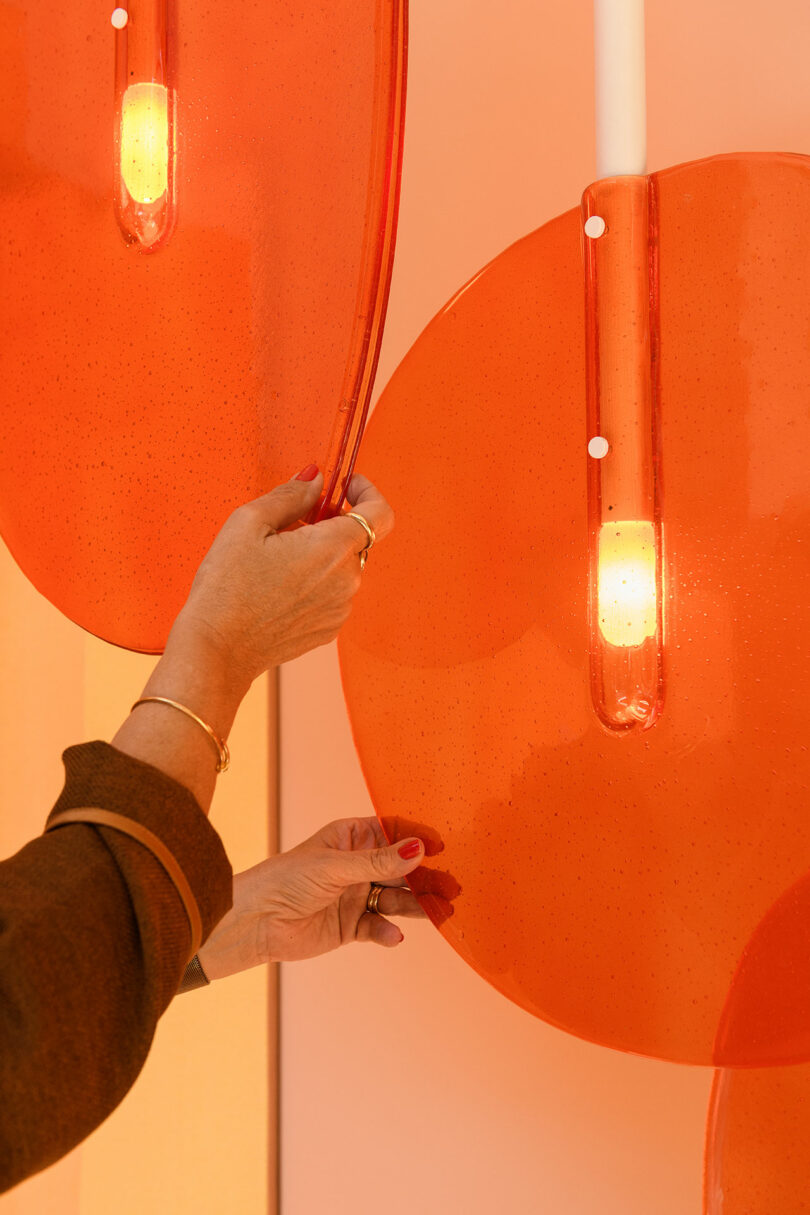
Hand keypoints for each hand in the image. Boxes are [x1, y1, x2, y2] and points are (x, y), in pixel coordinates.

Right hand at [168, 468, 394, 694]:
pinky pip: (333, 594)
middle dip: (330, 524)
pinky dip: (316, 582)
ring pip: (342, 567)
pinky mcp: (329, 629)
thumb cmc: (226, 587)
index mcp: (333, 549)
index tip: (346, 486)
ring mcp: (340, 609)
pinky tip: (279, 587)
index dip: (368, 493)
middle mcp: (347, 581)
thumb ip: (291, 495)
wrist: (216, 649)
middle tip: (290, 524)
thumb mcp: (249, 522)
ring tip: (276, 560)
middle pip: (356, 540)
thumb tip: (315, 479)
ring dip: (321, 555)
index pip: (380, 514)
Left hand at [197, 819, 426, 979]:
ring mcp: (355, 896)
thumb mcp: (334, 866)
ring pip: (395, 899)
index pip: (392, 832)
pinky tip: (394, 936)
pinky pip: (377, 927)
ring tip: (441, 913)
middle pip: (401, 869)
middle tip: (453, 887)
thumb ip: (378, 863)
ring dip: (417, 906)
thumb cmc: (286, 880)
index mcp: (351, 838)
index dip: (417, 838)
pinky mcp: (350, 926)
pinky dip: (388, 932)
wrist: (255, 922)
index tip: (441, 847)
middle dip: (427, 878)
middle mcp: (357, 865)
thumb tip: (418, 850)